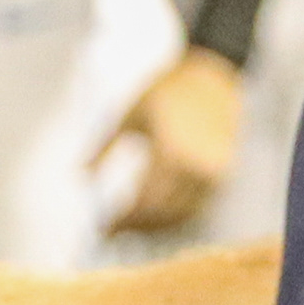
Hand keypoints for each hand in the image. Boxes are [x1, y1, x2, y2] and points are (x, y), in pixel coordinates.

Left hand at [95, 50, 240, 237]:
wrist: (212, 73)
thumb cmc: (167, 89)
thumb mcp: (129, 113)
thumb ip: (103, 147)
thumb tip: (80, 175)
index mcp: (170, 152)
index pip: (143, 201)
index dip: (122, 220)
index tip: (102, 229)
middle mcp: (195, 168)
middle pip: (162, 214)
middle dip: (136, 227)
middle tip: (113, 230)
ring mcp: (213, 173)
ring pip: (182, 215)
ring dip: (156, 226)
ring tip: (131, 227)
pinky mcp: (223, 174)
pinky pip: (197, 206)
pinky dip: (176, 216)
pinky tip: (157, 216)